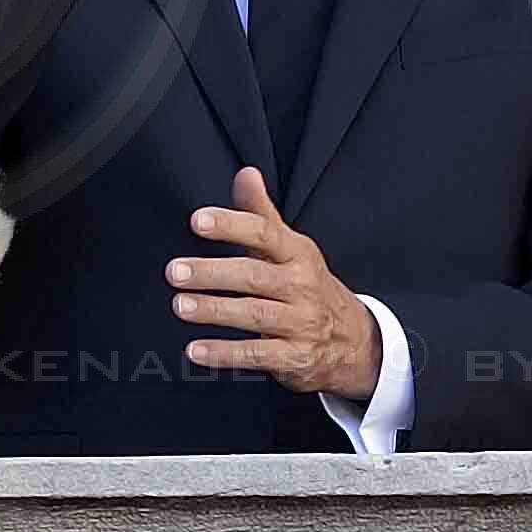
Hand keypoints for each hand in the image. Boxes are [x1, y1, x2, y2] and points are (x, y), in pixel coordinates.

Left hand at [171, 164, 381, 395]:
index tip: (198, 221)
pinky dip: (224, 353)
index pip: (265, 233)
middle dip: (212, 272)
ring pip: (253, 315)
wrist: (355, 341)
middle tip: (175, 271)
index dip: (231, 225)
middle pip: (254, 276)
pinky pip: (256, 354)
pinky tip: (195, 350)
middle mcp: (301, 287)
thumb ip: (262, 214)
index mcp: (299, 254)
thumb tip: (245, 174)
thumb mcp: (292, 248)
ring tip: (181, 305)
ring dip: (215, 311)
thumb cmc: (311, 288)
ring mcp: (300, 323)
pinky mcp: (294, 357)